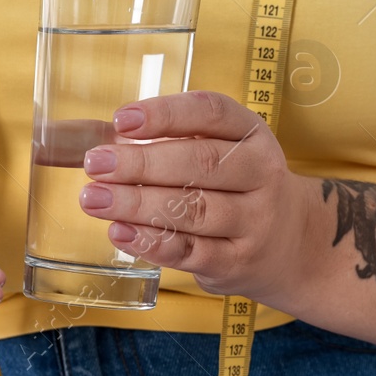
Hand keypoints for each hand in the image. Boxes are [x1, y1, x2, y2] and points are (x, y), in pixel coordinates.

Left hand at [76, 90, 318, 301]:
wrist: (293, 245)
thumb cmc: (237, 188)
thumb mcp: (219, 152)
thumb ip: (161, 140)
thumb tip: (83, 135)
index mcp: (252, 136)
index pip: (212, 113)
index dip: (165, 114)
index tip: (121, 119)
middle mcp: (261, 175)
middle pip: (199, 163)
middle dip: (141, 163)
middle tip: (96, 164)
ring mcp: (253, 222)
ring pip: (192, 210)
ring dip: (138, 204)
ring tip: (94, 199)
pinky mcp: (237, 262)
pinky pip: (191, 251)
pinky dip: (152, 242)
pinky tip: (119, 232)